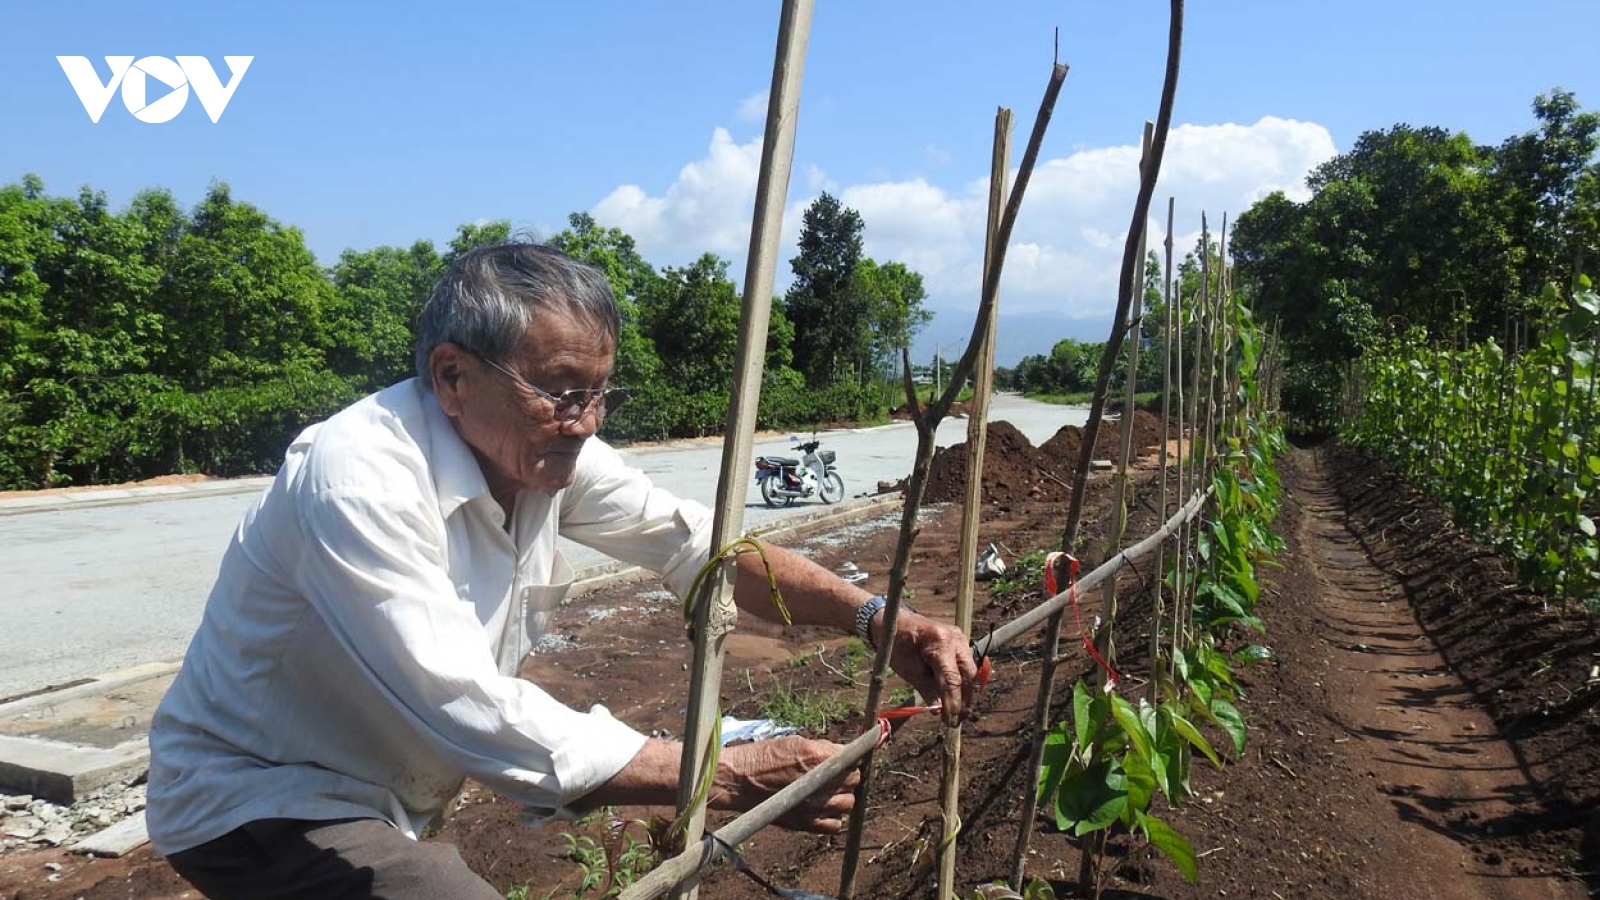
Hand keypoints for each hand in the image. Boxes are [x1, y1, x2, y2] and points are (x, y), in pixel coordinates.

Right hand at [710, 737, 858, 833]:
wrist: (738, 780)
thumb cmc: (762, 757)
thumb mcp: (795, 741)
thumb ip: (823, 747)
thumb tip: (843, 751)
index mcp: (819, 757)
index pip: (854, 757)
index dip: (852, 757)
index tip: (849, 757)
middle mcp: (822, 783)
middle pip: (854, 780)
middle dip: (847, 775)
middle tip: (834, 773)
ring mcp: (816, 805)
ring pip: (848, 803)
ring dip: (842, 795)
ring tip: (827, 791)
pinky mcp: (807, 823)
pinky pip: (835, 825)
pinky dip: (832, 817)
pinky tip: (821, 808)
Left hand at [881, 611, 979, 725]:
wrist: (895, 622)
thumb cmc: (897, 645)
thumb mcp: (908, 670)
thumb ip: (927, 690)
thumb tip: (940, 711)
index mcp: (939, 642)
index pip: (952, 679)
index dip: (953, 703)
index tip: (949, 722)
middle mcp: (956, 638)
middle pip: (968, 675)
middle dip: (964, 700)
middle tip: (955, 721)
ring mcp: (961, 638)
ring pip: (971, 672)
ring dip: (965, 693)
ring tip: (956, 713)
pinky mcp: (961, 642)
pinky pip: (966, 666)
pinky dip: (962, 682)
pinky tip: (955, 697)